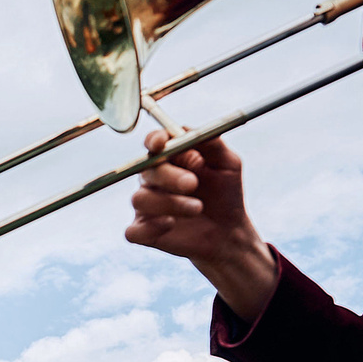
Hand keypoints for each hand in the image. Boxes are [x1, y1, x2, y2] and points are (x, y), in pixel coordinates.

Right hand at [126, 129, 261, 259]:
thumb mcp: (228, 164)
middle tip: (192, 183)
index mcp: (170, 158)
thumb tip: (195, 130)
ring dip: (169, 203)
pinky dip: (150, 227)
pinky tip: (170, 224)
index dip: (153, 140)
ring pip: (140, 199)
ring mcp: (147, 206)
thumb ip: (213, 144)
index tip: (160, 143)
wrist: (229, 231)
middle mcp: (153, 179)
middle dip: (168, 176)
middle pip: (146, 170)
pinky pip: (134, 231)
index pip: (153, 143)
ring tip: (197, 208)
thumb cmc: (226, 193)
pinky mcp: (145, 231)